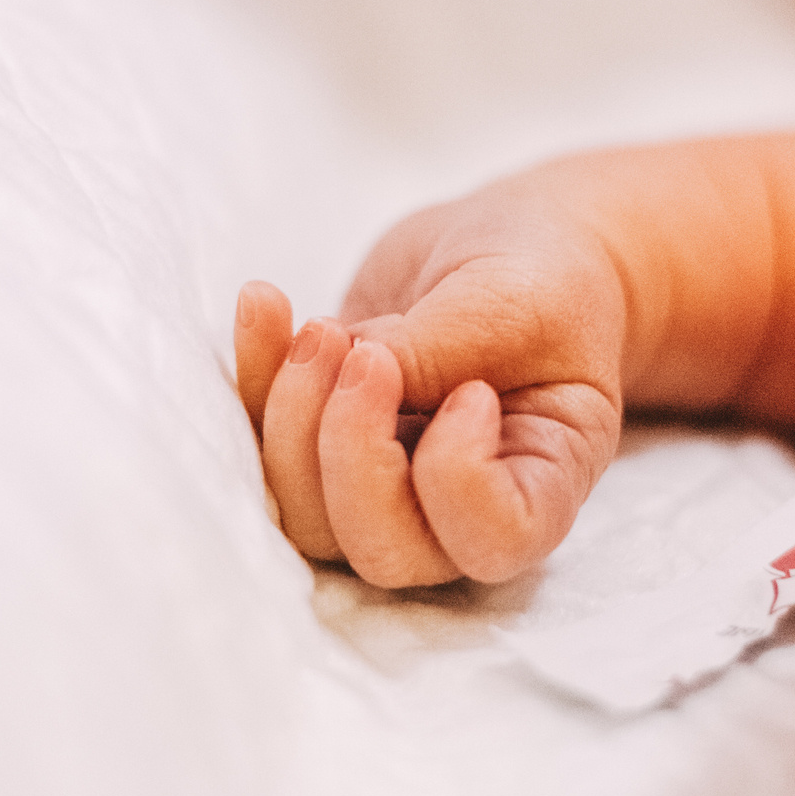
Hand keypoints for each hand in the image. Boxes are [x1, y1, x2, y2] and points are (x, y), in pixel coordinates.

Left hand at [234, 175, 629, 587]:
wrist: (508, 247)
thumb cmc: (544, 279)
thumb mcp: (517, 300)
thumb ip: (439, 351)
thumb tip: (343, 379)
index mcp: (541, 483)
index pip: (497, 542)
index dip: (458, 479)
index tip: (472, 391)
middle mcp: (460, 510)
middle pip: (384, 548)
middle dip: (351, 450)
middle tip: (367, 354)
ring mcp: (388, 487)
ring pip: (308, 515)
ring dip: (293, 418)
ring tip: (324, 329)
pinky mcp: (326, 446)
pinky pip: (259, 451)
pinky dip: (250, 379)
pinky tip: (266, 303)